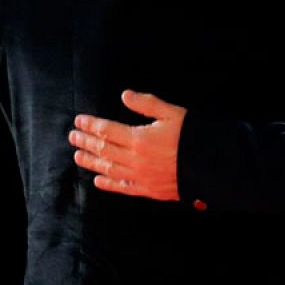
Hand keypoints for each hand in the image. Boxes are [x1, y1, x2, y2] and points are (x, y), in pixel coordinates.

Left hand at [71, 91, 185, 201]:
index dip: (91, 125)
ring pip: (108, 169)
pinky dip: (108, 184)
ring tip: (77, 156)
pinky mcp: (148, 189)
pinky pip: (122, 188)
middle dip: (85, 142)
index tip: (79, 120)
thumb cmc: (192, 137)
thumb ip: (147, 104)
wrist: (211, 166)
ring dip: (91, 162)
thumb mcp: (172, 113)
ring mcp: (139, 177)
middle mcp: (135, 159)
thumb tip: (125, 95)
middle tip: (73, 136)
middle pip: (103, 149)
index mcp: (139, 138)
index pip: (107, 130)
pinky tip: (98, 181)